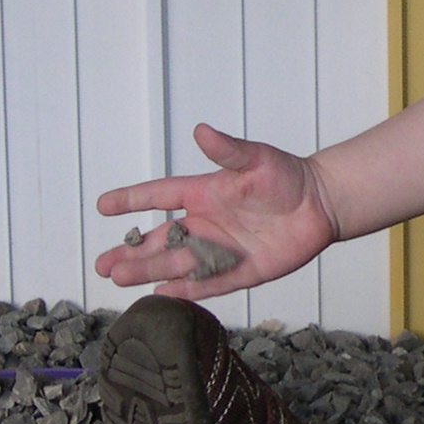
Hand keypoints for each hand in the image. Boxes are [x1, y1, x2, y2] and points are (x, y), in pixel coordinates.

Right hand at [92, 123, 341, 297]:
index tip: (102, 206)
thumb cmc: (286, 176)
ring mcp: (222, 250)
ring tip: (119, 279)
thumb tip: (201, 130)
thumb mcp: (255, 159)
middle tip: (102, 265)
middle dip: (132, 252)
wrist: (321, 204)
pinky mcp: (243, 271)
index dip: (131, 200)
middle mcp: (207, 224)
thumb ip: (228, 149)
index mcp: (204, 194)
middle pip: (162, 240)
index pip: (159, 196)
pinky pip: (210, 283)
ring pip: (179, 264)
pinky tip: (161, 294)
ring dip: (150, 271)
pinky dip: (187, 289)